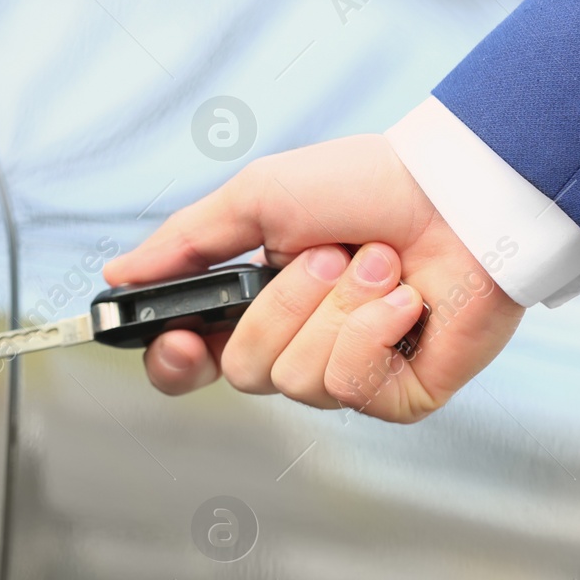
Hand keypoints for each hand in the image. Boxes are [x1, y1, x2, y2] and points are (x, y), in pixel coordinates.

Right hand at [102, 134, 523, 422]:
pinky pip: (349, 386)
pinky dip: (373, 331)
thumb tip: (119, 275)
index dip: (176, 361)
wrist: (461, 191)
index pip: (192, 363)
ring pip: (295, 380)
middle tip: (324, 254)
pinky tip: (405, 300)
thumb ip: (184, 244)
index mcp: (258, 304)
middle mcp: (298, 344)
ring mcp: (349, 375)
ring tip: (379, 264)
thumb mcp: (257, 198)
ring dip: (336, 309)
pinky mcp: (398, 395)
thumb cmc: (367, 184)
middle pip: (242, 372)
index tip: (182, 337)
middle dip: (282, 307)